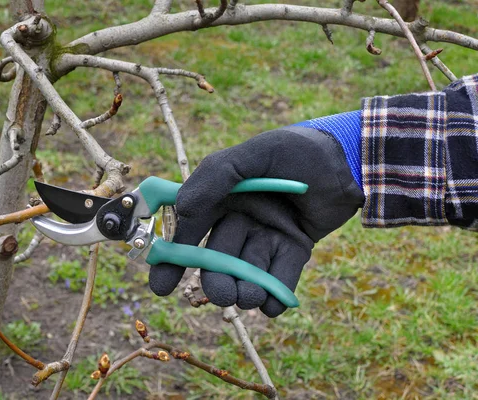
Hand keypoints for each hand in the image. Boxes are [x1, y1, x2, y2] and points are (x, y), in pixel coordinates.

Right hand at [148, 126, 364, 316]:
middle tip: (225, 295)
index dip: (174, 258)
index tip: (161, 286)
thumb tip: (182, 207)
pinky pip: (280, 278)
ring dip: (247, 290)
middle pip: (219, 260)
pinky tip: (275, 303)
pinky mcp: (295, 249)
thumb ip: (216, 176)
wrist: (351, 160)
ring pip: (248, 273)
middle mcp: (242, 219)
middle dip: (218, 282)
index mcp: (224, 197)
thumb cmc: (298, 150)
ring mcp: (268, 236)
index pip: (192, 231)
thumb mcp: (255, 154)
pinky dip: (276, 295)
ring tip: (253, 296)